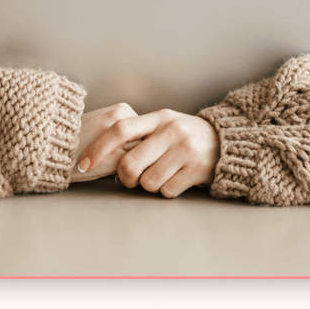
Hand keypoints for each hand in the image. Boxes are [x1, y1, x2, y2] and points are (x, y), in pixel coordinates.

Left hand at [79, 109, 219, 198]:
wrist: (225, 141)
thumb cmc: (183, 136)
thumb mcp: (163, 124)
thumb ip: (138, 134)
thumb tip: (102, 154)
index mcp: (157, 117)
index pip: (120, 129)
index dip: (98, 148)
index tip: (83, 164)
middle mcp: (170, 131)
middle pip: (130, 163)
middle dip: (125, 177)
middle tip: (130, 178)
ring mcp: (184, 150)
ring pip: (147, 181)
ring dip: (148, 185)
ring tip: (160, 174)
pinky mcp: (196, 170)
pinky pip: (167, 191)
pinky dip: (166, 190)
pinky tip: (175, 179)